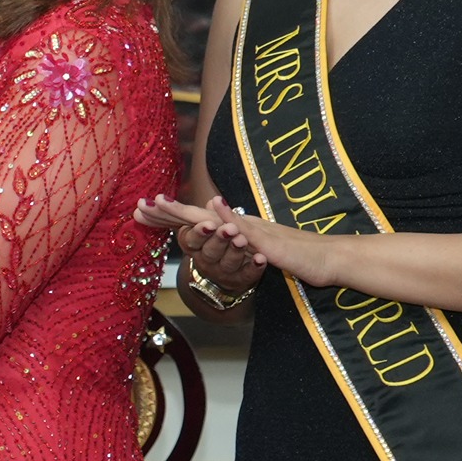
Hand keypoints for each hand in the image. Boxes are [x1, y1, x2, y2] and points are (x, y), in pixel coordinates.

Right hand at [137, 196, 269, 301]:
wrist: (225, 274)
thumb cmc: (209, 244)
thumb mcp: (195, 229)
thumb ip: (181, 215)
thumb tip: (159, 199)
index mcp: (194, 247)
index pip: (191, 240)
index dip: (199, 232)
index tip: (208, 224)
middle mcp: (206, 260)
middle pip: (209, 251)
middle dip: (218, 240)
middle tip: (230, 228)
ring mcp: (224, 271)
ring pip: (229, 262)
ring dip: (236, 251)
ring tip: (243, 239)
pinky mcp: (242, 279)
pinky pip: (248, 274)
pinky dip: (255, 267)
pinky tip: (261, 259)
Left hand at [144, 195, 339, 291]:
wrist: (325, 258)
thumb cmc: (294, 256)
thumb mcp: (255, 253)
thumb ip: (235, 245)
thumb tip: (216, 235)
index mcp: (234, 229)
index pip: (195, 222)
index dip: (167, 217)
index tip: (139, 212)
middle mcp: (239, 224)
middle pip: (196, 215)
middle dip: (165, 211)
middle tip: (136, 206)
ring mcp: (252, 230)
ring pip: (213, 218)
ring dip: (189, 210)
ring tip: (161, 202)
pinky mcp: (266, 241)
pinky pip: (244, 230)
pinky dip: (228, 220)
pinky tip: (212, 210)